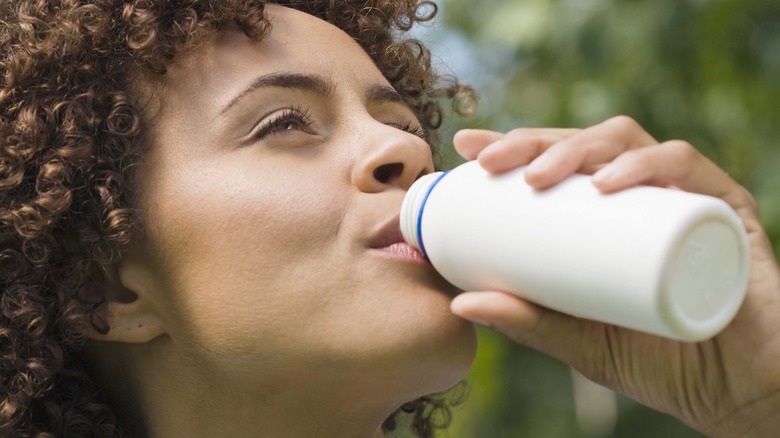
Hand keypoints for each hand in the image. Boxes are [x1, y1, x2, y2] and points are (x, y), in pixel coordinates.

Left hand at [449, 116, 779, 436]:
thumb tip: (460, 305)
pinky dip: (646, 165)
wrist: (734, 392)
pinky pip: (686, 166)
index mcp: (605, 215)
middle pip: (583, 143)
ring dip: (577, 149)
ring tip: (540, 178)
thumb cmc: (655, 361)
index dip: (513, 144)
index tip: (468, 146)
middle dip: (533, 142)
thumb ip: (527, 322)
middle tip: (491, 162)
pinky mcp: (722, 207)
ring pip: (626, 142)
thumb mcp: (577, 339)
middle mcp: (640, 195)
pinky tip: (610, 185)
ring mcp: (679, 196)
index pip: (555, 161)